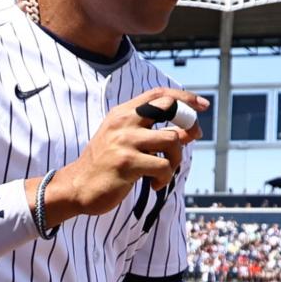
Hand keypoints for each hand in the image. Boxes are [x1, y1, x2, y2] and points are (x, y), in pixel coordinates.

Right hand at [25, 87, 208, 225]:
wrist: (77, 186)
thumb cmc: (105, 164)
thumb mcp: (123, 139)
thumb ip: (151, 131)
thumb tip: (189, 130)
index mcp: (123, 113)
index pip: (159, 94)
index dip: (185, 97)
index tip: (203, 104)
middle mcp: (123, 122)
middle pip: (169, 109)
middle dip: (188, 123)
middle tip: (191, 139)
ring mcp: (124, 142)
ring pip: (172, 140)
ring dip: (176, 159)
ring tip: (164, 171)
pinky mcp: (127, 163)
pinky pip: (164, 166)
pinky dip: (165, 178)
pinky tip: (154, 185)